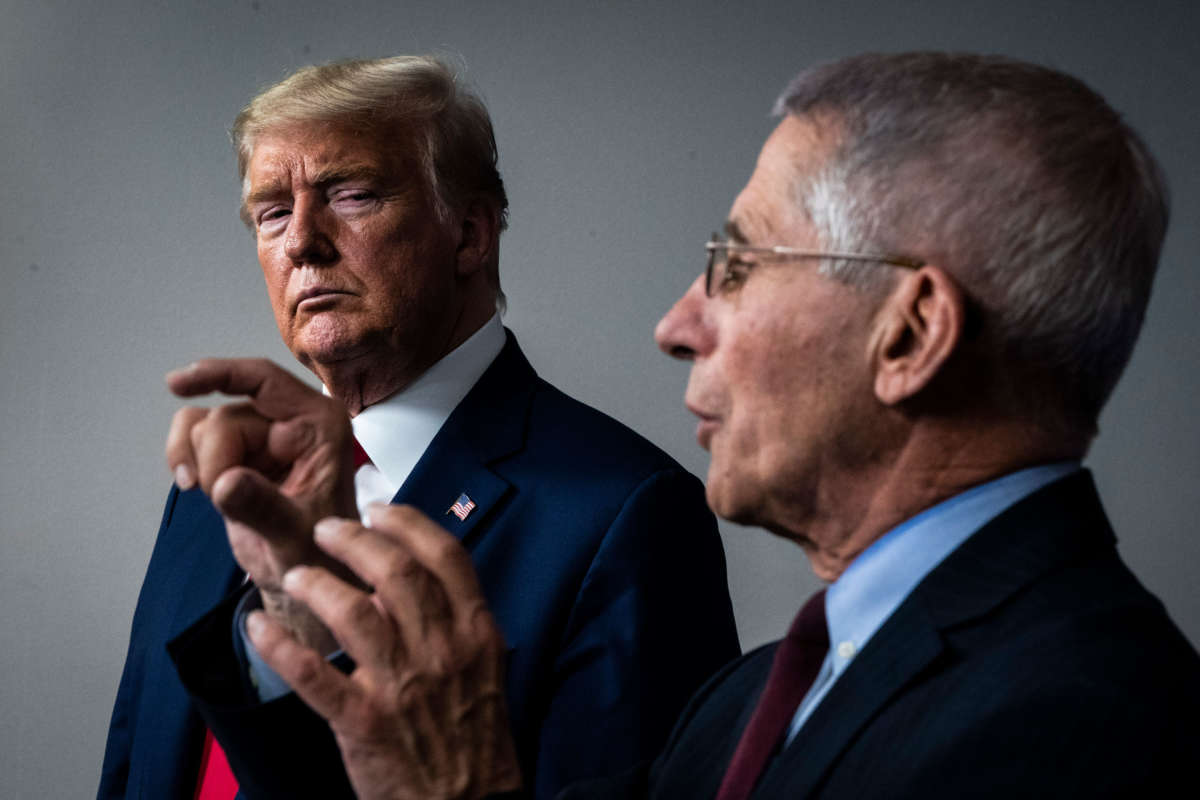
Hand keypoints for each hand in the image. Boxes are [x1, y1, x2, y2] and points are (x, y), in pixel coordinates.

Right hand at [165, 357, 358, 649]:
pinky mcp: (236, 447)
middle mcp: (294, 420)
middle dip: (215, 463)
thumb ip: (264, 508)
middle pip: (225, 417)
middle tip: (230, 502)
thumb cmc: (317, 554)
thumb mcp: (296, 537)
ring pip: (202, 426)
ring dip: (201, 466)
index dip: (220, 374)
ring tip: (226, 502)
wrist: (304, 577)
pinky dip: (184, 459)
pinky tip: (194, 487)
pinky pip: (191, 435)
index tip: (179, 383)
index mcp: (321, 426)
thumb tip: (228, 481)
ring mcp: (262, 432)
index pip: (266, 381)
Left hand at [246, 505, 521, 799]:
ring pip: (352, 612)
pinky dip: (278, 645)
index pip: (445, 556)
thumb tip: (402, 583)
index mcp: (476, 633)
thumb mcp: (482, 669)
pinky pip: (311, 674)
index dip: (407, 522)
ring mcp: (402, 686)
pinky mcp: (362, 722)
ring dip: (316, 585)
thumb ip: (451, 623)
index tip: (378, 509)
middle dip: (354, 540)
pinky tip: (257, 627)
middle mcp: (441, 651)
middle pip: (396, 572)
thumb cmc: (472, 738)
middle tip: (326, 530)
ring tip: (295, 576)